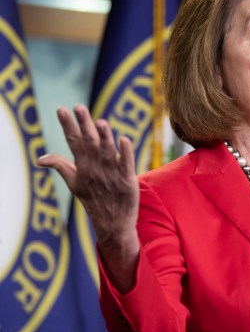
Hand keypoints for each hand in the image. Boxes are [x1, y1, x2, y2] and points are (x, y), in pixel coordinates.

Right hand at [37, 105, 139, 289]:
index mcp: (83, 167)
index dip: (68, 126)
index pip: (73, 142)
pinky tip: (124, 139)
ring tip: (100, 122)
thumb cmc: (94, 200)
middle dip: (84, 125)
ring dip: (104, 137)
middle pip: (89, 143)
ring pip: (107, 152)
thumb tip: (40, 159)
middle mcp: (96, 169)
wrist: (113, 224)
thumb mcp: (74, 184)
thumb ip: (60, 167)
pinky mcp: (127, 181)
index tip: (61, 109)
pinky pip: (127, 165)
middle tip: (78, 107)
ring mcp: (111, 175)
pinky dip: (125, 153)